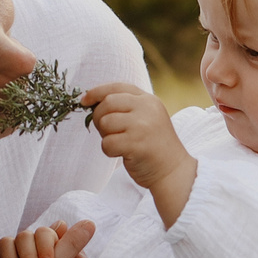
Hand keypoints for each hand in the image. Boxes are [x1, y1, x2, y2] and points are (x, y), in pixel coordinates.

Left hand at [81, 83, 199, 225]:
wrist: (172, 170)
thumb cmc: (153, 145)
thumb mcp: (146, 118)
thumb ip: (126, 107)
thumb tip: (91, 101)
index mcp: (148, 100)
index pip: (117, 87)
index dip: (97, 92)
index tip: (85, 101)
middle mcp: (147, 109)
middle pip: (107, 104)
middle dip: (99, 118)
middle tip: (108, 132)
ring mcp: (142, 126)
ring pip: (105, 123)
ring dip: (106, 136)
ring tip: (120, 143)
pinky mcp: (136, 144)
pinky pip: (107, 143)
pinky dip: (109, 151)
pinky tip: (122, 154)